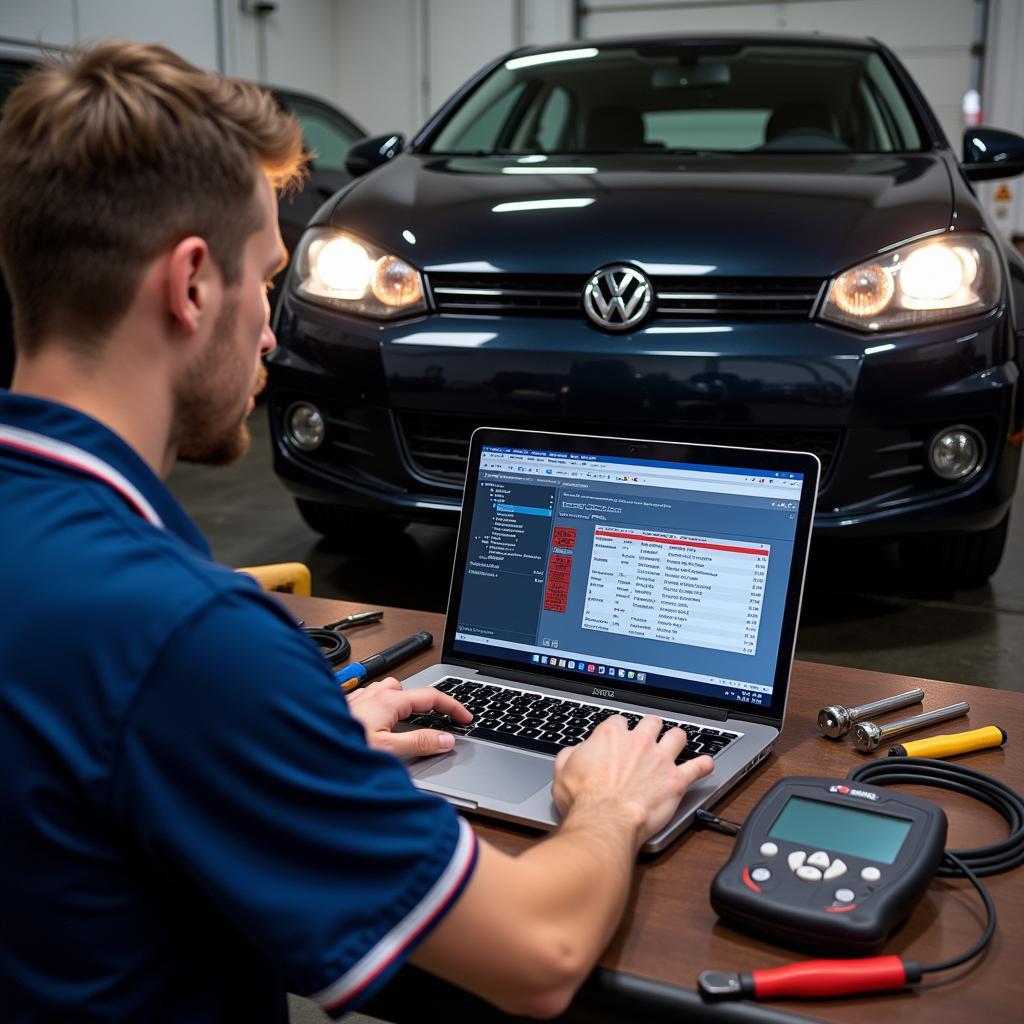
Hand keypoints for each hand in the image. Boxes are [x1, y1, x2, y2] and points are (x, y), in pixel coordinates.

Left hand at [347, 677, 472, 756]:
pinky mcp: (345, 709)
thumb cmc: (340, 751)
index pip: (431, 696)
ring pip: (388, 691)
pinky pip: (370, 700)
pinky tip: (377, 726)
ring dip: (401, 703)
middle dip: (425, 703)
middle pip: (409, 690)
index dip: (453, 706)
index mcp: (388, 701)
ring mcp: (358, 699)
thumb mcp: (387, 751)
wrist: (302, 751)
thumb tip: (446, 740)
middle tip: (437, 721)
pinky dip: (382, 709)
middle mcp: (373, 695)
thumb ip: (419, 744)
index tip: (466, 717)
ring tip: (408, 723)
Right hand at [551, 715, 713, 846]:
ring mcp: (660, 759)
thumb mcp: (563, 772)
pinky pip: (698, 767)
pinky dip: (703, 765)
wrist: (605, 823)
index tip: (619, 739)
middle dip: (650, 728)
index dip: (620, 730)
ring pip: (677, 736)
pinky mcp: (676, 780)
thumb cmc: (584, 801)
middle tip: (648, 738)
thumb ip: (571, 755)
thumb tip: (575, 753)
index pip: (620, 721)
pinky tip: (706, 764)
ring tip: (676, 744)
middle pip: (651, 721)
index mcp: (611, 736)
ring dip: (676, 739)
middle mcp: (638, 741)